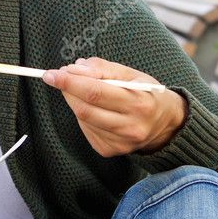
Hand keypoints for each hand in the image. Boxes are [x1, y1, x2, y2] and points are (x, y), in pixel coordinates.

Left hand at [42, 57, 186, 156]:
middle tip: (58, 78)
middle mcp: (131, 127)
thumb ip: (102, 67)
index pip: (95, 92)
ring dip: (74, 101)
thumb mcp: (132, 74)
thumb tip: (74, 68)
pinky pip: (87, 129)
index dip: (70, 82)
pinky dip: (83, 115)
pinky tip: (94, 109)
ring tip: (79, 90)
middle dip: (67, 90)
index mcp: (139, 103)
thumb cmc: (146, 93)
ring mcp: (120, 143)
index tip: (52, 74)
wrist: (165, 124)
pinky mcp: (110, 151)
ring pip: (83, 119)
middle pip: (85, 108)